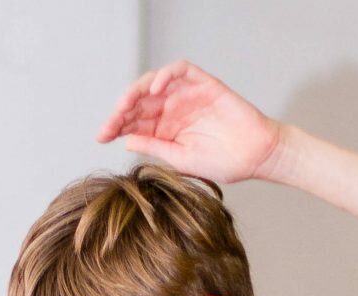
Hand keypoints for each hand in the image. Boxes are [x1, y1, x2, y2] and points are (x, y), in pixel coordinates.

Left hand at [96, 60, 282, 183]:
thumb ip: (155, 146)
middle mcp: (172, 110)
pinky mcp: (203, 84)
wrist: (256, 156)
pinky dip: (165, 74)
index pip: (133, 122)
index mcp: (164, 130)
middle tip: (112, 121)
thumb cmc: (223, 163)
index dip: (115, 126)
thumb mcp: (181, 159)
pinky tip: (156, 88)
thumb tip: (127, 139)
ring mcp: (186, 95)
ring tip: (128, 104)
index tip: (101, 136)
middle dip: (122, 110)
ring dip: (138, 90)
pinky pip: (180, 70)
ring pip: (154, 83)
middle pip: (139, 101)